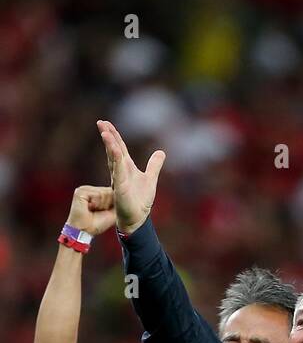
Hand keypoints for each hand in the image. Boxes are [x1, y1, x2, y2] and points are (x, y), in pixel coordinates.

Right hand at [66, 186, 115, 235]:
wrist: (85, 230)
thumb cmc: (97, 223)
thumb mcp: (112, 212)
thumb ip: (116, 201)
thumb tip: (121, 194)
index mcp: (97, 193)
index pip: (111, 191)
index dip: (112, 202)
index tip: (105, 210)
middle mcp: (90, 190)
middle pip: (108, 191)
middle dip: (107, 204)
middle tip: (98, 211)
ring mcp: (84, 189)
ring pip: (103, 193)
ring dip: (101, 205)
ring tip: (93, 210)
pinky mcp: (80, 192)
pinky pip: (96, 194)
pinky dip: (96, 203)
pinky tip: (89, 208)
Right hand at [96, 118, 164, 233]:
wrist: (138, 219)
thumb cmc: (140, 201)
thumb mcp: (150, 179)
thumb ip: (154, 165)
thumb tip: (161, 152)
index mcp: (126, 168)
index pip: (119, 148)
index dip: (114, 136)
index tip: (107, 124)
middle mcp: (120, 171)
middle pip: (113, 150)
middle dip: (107, 136)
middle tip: (101, 122)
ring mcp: (119, 178)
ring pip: (113, 158)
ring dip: (109, 144)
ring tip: (104, 131)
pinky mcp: (120, 187)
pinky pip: (117, 171)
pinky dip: (116, 159)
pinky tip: (114, 149)